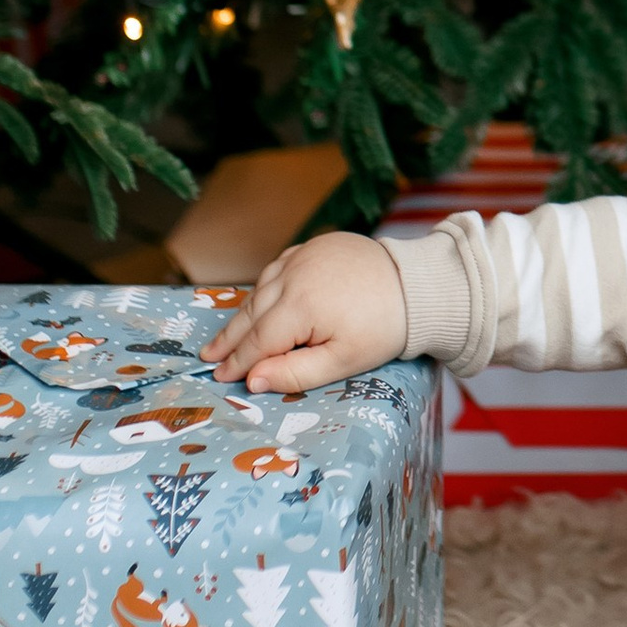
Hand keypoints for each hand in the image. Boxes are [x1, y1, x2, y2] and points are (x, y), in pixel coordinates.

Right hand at [210, 232, 406, 392]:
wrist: (417, 285)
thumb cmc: (383, 328)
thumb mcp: (343, 361)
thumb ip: (295, 373)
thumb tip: (253, 381)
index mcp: (301, 305)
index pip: (258, 339)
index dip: (238, 360)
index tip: (219, 375)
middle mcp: (295, 274)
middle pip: (253, 312)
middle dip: (230, 337)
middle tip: (209, 356)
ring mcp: (303, 255)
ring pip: (262, 288)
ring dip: (245, 311)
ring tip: (229, 335)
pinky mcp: (315, 245)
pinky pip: (278, 268)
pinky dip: (266, 287)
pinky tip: (260, 301)